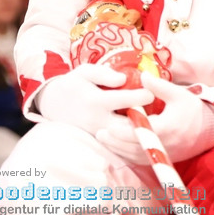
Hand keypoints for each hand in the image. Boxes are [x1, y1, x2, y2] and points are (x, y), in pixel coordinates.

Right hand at [36, 63, 153, 135]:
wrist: (53, 104)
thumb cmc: (73, 84)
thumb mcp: (84, 71)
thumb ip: (104, 73)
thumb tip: (124, 79)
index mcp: (95, 100)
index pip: (124, 100)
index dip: (141, 96)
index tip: (152, 92)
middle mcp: (98, 120)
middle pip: (129, 124)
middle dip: (146, 120)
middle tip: (160, 112)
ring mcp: (99, 132)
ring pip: (126, 137)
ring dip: (141, 130)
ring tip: (154, 121)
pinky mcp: (99, 140)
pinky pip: (120, 142)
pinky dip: (132, 137)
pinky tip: (141, 128)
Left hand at [95, 73, 213, 163]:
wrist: (212, 130)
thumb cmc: (194, 110)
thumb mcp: (178, 94)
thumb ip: (159, 86)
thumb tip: (142, 75)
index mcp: (167, 128)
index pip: (141, 132)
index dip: (122, 131)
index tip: (107, 126)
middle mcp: (165, 144)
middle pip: (135, 147)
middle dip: (116, 141)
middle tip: (99, 133)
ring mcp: (165, 153)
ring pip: (137, 155)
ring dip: (119, 149)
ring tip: (103, 139)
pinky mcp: (165, 157)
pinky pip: (143, 159)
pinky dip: (128, 154)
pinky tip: (116, 146)